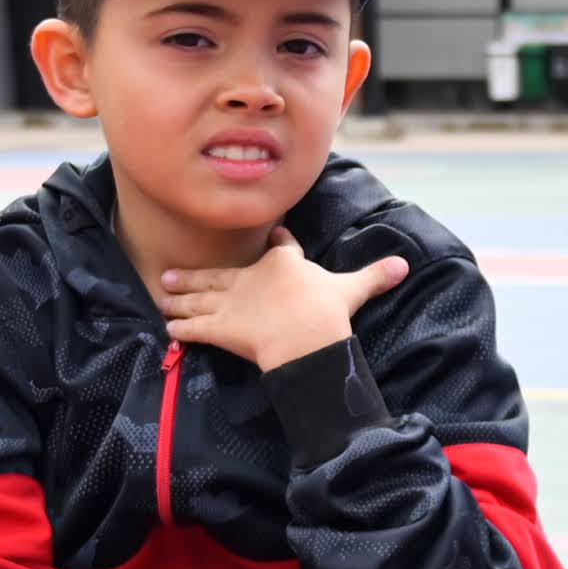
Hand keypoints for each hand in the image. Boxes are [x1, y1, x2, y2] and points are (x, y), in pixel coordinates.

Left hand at [155, 229, 406, 372]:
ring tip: (162, 292)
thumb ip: (373, 276)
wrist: (304, 334)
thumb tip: (404, 264)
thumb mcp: (352, 288)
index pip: (281, 248)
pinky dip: (181, 329)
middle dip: (197, 274)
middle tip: (174, 272)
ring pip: (200, 296)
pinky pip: (195, 328)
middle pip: (221, 274)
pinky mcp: (219, 328)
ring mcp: (231, 302)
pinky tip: (169, 329)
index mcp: (283, 264)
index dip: (279, 242)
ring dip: (180, 295)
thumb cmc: (326, 309)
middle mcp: (251, 278)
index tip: (274, 234)